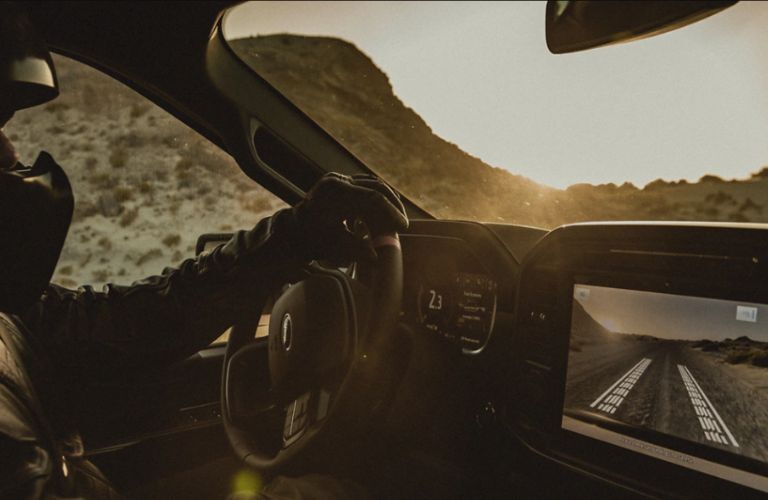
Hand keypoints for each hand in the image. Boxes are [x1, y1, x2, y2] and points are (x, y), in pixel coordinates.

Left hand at [291, 173, 408, 263]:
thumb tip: (378, 256)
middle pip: (376, 187)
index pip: (373, 198)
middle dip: (393, 205)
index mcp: (335, 193)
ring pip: (372, 183)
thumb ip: (358, 250)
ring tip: (396, 218)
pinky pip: (365, 185)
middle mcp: (337, 181)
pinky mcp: (340, 182)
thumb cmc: (312, 241)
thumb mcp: (335, 247)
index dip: (391, 213)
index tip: (402, 226)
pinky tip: (381, 214)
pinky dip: (375, 198)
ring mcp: (338, 179)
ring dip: (386, 200)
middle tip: (402, 223)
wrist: (293, 232)